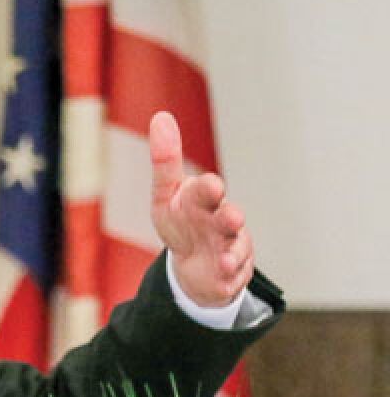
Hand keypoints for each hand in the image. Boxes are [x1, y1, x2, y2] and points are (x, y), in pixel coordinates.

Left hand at [149, 111, 253, 306]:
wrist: (195, 262)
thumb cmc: (181, 219)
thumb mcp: (166, 193)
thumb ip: (165, 160)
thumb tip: (161, 117)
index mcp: (203, 200)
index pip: (205, 191)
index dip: (208, 189)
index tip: (211, 185)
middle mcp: (220, 222)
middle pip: (228, 219)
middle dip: (230, 218)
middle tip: (232, 217)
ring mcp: (228, 249)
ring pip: (234, 250)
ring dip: (231, 254)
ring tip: (225, 260)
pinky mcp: (228, 276)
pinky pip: (229, 279)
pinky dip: (226, 280)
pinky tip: (223, 280)